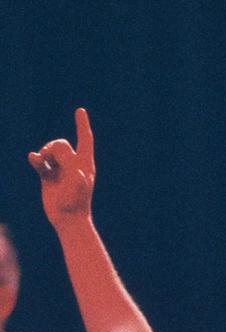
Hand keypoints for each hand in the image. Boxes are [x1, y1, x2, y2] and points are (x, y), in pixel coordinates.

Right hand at [28, 107, 94, 227]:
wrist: (67, 220)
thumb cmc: (76, 205)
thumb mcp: (78, 188)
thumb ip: (76, 175)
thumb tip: (75, 170)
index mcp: (85, 164)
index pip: (85, 140)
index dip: (82, 125)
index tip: (80, 111)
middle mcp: (73, 165)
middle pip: (61, 145)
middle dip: (54, 148)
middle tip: (50, 160)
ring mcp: (60, 170)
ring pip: (50, 151)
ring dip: (44, 152)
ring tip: (41, 161)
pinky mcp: (49, 177)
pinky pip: (40, 162)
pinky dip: (36, 159)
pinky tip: (33, 159)